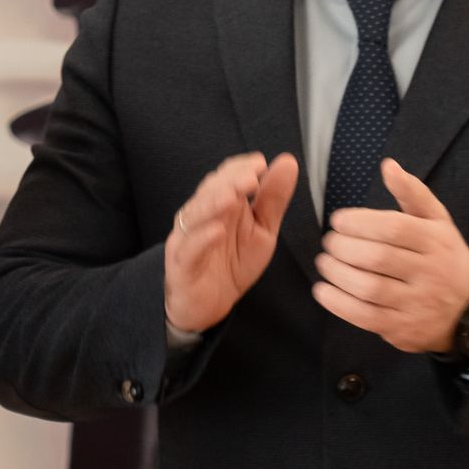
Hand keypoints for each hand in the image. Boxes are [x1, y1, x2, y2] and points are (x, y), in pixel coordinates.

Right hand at [164, 153, 298, 333]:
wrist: (210, 306)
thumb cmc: (233, 263)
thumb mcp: (262, 230)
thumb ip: (272, 199)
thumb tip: (287, 163)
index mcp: (220, 204)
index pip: (225, 176)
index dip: (240, 167)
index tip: (260, 163)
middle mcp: (200, 216)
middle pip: (210, 192)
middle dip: (229, 182)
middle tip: (251, 177)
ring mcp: (188, 238)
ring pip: (196, 215)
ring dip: (213, 204)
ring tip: (233, 197)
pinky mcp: (181, 264)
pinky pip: (189, 248)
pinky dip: (202, 238)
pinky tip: (217, 231)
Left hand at [312, 158, 468, 352]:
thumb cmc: (444, 258)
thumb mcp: (437, 222)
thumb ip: (412, 192)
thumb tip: (388, 165)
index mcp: (436, 242)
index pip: (395, 229)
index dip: (360, 222)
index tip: (338, 220)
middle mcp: (429, 274)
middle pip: (378, 258)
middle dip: (344, 248)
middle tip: (329, 242)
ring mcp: (417, 304)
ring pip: (370, 288)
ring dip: (338, 274)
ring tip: (324, 263)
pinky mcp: (404, 329)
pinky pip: (366, 317)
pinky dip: (339, 304)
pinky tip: (323, 291)